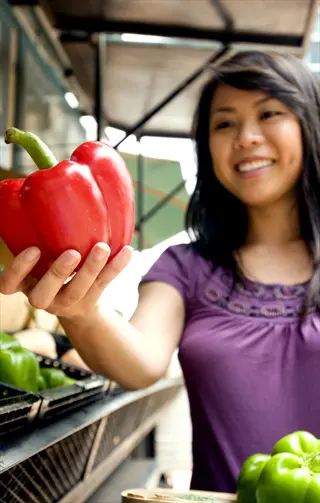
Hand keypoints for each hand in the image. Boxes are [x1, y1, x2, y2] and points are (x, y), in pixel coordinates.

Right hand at [0, 243, 132, 320]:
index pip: (8, 284)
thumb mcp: (40, 255)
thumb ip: (38, 233)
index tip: (33, 249)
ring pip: (78, 291)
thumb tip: (51, 177)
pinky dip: (116, 268)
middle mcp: (42, 297)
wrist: (78, 304)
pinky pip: (103, 285)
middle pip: (41, 296)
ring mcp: (67, 303)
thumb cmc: (51, 266)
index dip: (17, 270)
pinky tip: (127, 251)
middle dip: (57, 273)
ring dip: (91, 268)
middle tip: (72, 252)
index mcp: (25, 283)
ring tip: (103, 247)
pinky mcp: (90, 302)